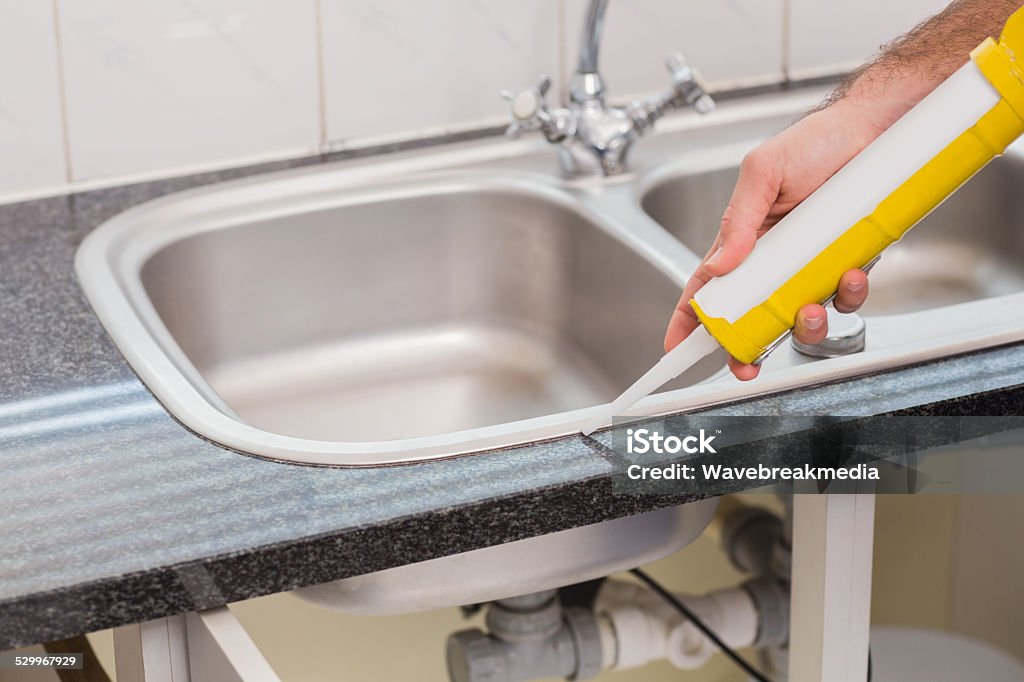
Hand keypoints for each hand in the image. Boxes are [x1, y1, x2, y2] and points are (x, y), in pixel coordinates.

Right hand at [665, 101, 889, 379]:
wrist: (874, 130)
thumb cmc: (814, 143)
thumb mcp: (763, 173)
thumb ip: (739, 220)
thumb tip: (718, 265)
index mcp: (742, 241)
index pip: (706, 287)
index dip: (688, 320)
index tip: (676, 349)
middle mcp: (774, 260)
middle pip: (751, 317)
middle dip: (746, 348)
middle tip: (747, 363)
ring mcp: (810, 265)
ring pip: (799, 316)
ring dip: (804, 325)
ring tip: (811, 308)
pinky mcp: (845, 263)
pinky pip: (844, 296)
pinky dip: (848, 294)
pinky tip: (851, 273)